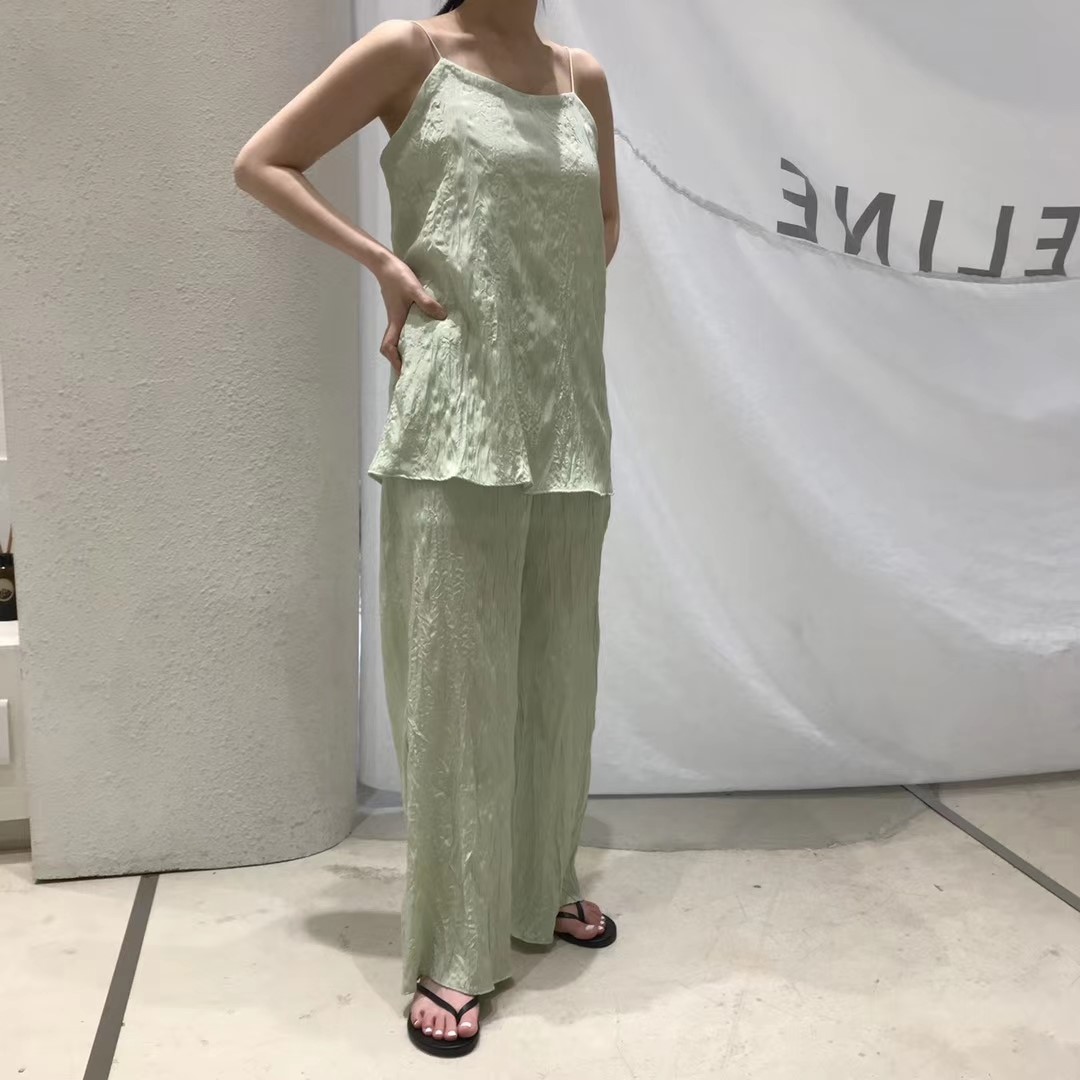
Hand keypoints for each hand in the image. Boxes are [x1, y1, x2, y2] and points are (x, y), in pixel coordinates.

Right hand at [377, 257, 446, 373]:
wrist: (385, 263)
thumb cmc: (397, 276)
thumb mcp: (414, 289)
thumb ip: (427, 303)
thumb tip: (442, 317)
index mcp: (395, 321)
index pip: (389, 347)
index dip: (395, 361)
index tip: (403, 372)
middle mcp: (395, 322)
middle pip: (393, 348)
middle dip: (402, 361)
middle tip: (416, 372)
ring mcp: (397, 317)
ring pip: (400, 339)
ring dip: (407, 350)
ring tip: (422, 359)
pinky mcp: (401, 310)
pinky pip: (406, 328)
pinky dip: (413, 336)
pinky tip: (425, 335)